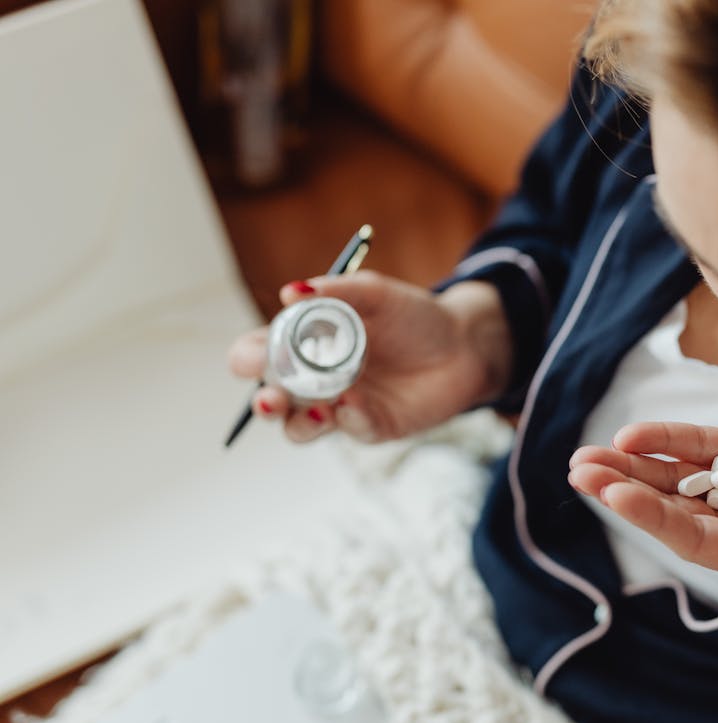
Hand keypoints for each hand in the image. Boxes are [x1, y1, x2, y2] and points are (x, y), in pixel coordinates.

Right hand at [227, 273, 510, 441]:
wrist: (464, 345)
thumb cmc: (414, 316)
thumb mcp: (375, 293)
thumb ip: (335, 292)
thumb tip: (289, 292)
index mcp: (305, 344)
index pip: (260, 354)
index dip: (248, 358)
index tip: (251, 358)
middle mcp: (316, 379)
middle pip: (272, 399)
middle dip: (265, 403)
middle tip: (271, 399)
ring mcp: (341, 407)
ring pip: (300, 428)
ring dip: (298, 423)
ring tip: (317, 410)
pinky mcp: (371, 426)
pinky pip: (350, 429)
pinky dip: (348, 417)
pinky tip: (354, 402)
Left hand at [567, 420, 717, 597]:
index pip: (694, 538)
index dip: (652, 515)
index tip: (613, 492)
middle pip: (675, 509)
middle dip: (627, 489)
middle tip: (580, 470)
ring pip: (681, 478)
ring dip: (636, 466)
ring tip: (587, 456)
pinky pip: (707, 447)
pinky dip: (672, 440)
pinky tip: (634, 435)